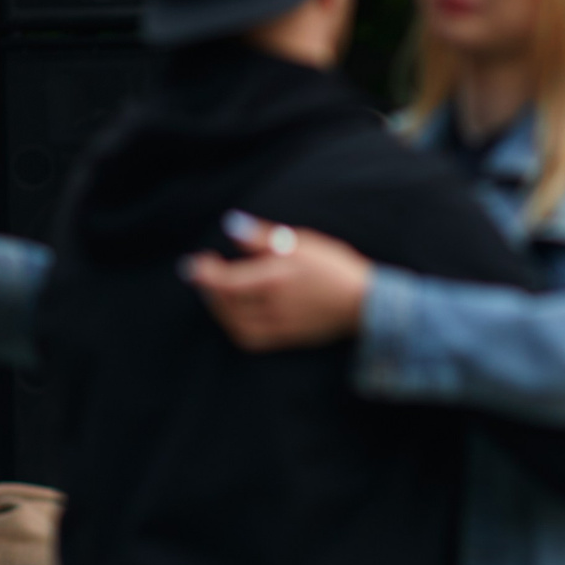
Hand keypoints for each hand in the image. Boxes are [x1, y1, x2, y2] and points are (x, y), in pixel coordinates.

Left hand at [182, 212, 372, 350]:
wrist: (367, 303)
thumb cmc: (336, 268)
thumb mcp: (302, 243)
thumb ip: (263, 238)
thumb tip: (231, 226)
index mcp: (275, 280)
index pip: (225, 281)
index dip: (205, 272)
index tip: (197, 261)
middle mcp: (273, 307)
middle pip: (226, 304)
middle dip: (210, 288)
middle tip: (206, 271)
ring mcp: (280, 326)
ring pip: (235, 323)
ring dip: (220, 309)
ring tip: (220, 292)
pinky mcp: (287, 337)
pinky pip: (250, 338)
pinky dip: (236, 326)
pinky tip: (237, 313)